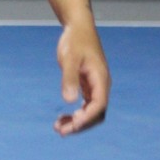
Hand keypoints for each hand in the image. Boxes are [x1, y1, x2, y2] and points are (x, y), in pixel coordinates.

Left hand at [53, 20, 110, 135]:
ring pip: (91, 112)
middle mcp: (101, 86)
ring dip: (77, 122)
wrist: (78, 28)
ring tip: (58, 128)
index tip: (72, 125)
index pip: (99, 105)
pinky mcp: (87, 86)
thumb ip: (69, 79)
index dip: (87, 118)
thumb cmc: (75, 41)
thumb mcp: (70, 58)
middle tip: (61, 131)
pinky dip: (75, 114)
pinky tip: (62, 117)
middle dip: (81, 125)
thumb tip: (69, 101)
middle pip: (96, 114)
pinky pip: (85, 106)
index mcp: (101, 79)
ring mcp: (95, 87)